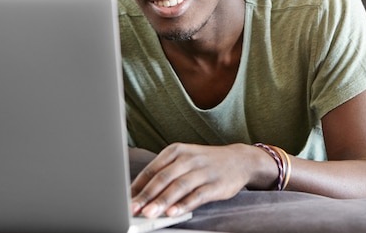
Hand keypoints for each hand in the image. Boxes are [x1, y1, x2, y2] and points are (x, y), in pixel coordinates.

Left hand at [130, 142, 264, 217]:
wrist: (239, 160)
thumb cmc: (205, 163)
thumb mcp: (184, 159)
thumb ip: (164, 173)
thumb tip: (139, 194)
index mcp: (176, 150)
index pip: (152, 169)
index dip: (138, 186)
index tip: (126, 201)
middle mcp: (188, 158)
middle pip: (163, 178)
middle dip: (146, 196)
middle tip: (134, 209)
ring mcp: (203, 171)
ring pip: (178, 187)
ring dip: (162, 201)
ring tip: (149, 214)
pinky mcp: (216, 184)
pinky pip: (197, 195)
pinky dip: (184, 205)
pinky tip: (173, 213)